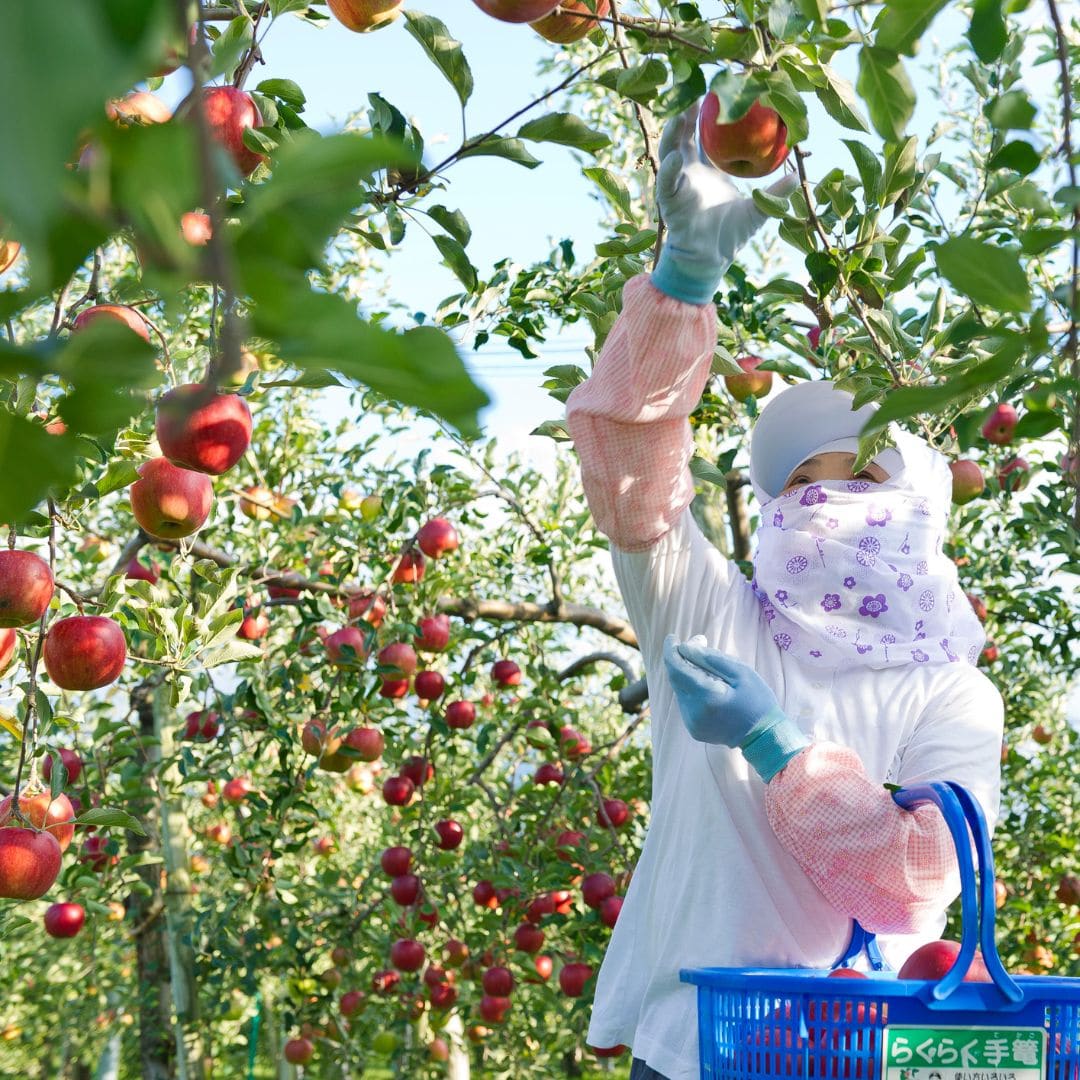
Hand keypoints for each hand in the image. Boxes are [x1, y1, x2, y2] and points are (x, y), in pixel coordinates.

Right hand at [651, 105, 797, 304]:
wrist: (709, 261)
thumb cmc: (731, 235)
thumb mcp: (759, 209)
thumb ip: (776, 192)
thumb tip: (798, 175)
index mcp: (708, 169)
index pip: (707, 135)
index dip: (712, 115)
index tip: (723, 92)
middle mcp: (689, 172)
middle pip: (685, 134)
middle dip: (689, 112)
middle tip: (701, 88)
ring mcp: (677, 184)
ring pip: (671, 151)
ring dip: (674, 132)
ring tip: (683, 112)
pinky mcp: (669, 201)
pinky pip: (667, 182)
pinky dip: (670, 169)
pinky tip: (676, 157)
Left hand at [662, 634, 810, 780]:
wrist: (764, 737)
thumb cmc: (757, 700)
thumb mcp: (741, 673)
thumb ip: (711, 658)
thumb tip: (685, 647)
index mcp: (706, 696)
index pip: (677, 669)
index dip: (671, 651)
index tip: (673, 637)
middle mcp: (693, 711)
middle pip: (676, 678)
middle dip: (682, 659)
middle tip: (698, 644)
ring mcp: (692, 723)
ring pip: (680, 690)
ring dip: (687, 674)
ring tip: (708, 667)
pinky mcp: (693, 729)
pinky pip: (686, 702)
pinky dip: (692, 690)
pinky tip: (709, 686)